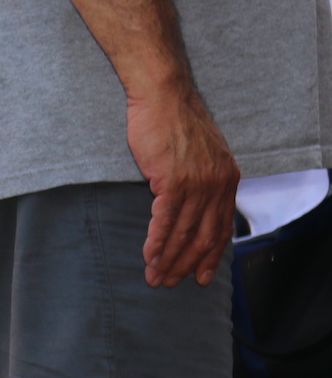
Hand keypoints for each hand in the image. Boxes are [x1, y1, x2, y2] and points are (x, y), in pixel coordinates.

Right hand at [126, 84, 237, 286]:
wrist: (163, 94)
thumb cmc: (174, 119)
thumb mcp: (203, 151)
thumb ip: (204, 177)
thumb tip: (196, 201)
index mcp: (227, 179)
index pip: (222, 227)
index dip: (211, 255)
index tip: (201, 276)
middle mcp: (218, 186)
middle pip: (204, 237)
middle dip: (187, 265)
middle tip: (172, 283)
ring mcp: (197, 185)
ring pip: (183, 233)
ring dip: (168, 259)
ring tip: (155, 277)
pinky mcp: (173, 181)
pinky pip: (165, 221)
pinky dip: (157, 243)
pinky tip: (149, 257)